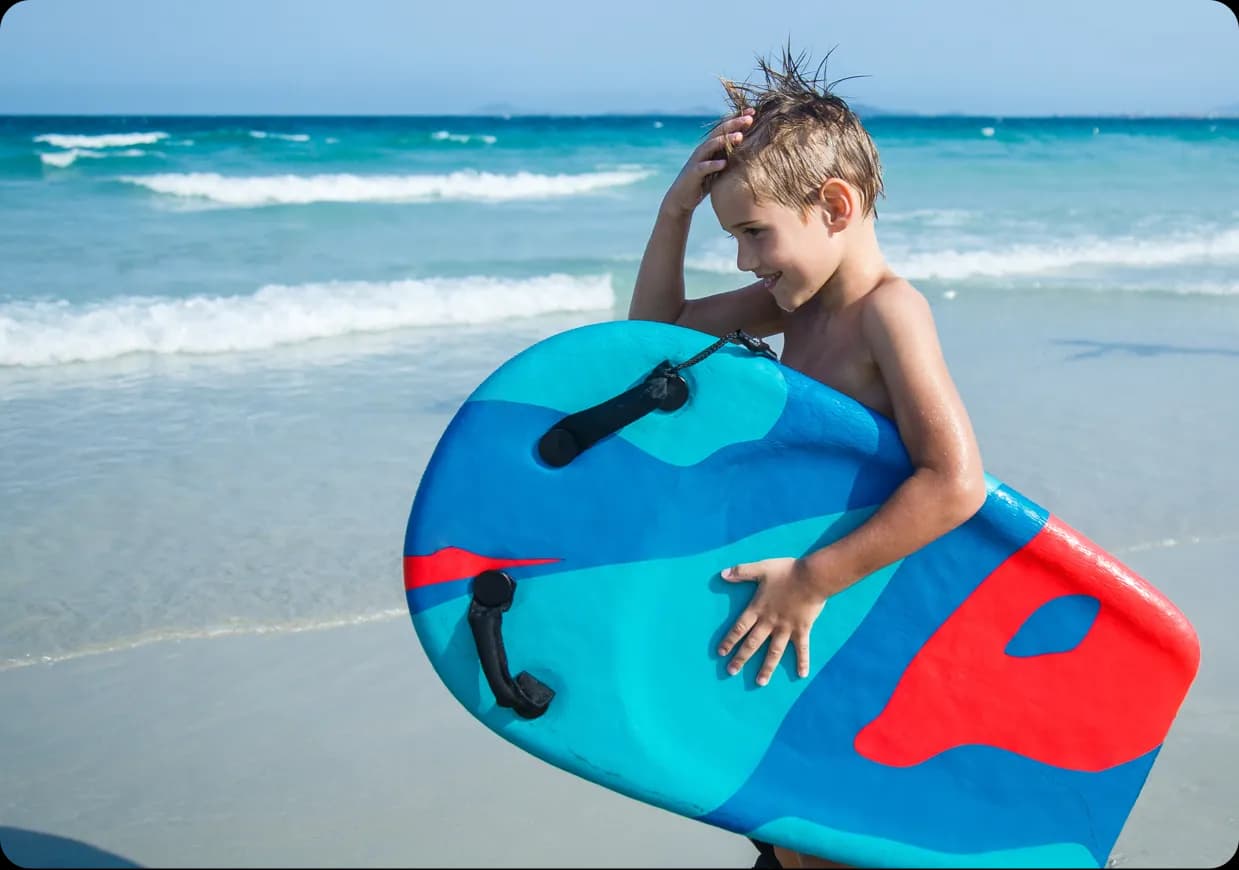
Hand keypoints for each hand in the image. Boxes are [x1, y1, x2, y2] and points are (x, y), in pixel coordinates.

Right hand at [661, 108, 754, 216]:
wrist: (682, 197)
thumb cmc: (704, 182)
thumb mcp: (719, 166)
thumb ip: (729, 156)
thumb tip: (751, 149)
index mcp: (711, 147)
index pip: (725, 129)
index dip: (737, 119)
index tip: (753, 111)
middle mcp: (703, 150)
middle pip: (719, 133)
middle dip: (734, 124)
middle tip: (749, 119)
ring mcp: (697, 161)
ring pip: (711, 146)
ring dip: (725, 140)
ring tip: (740, 137)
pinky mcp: (693, 174)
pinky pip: (703, 168)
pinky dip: (713, 165)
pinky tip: (723, 164)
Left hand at [717, 557, 827, 685]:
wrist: (812, 577)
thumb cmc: (786, 571)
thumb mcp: (761, 568)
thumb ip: (741, 571)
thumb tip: (722, 574)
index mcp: (758, 609)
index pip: (739, 628)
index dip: (729, 640)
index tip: (721, 653)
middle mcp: (770, 622)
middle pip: (752, 644)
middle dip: (741, 658)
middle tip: (731, 672)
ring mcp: (786, 628)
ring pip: (774, 652)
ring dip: (766, 667)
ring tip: (760, 682)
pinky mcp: (802, 630)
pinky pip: (802, 649)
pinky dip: (802, 661)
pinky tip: (801, 675)